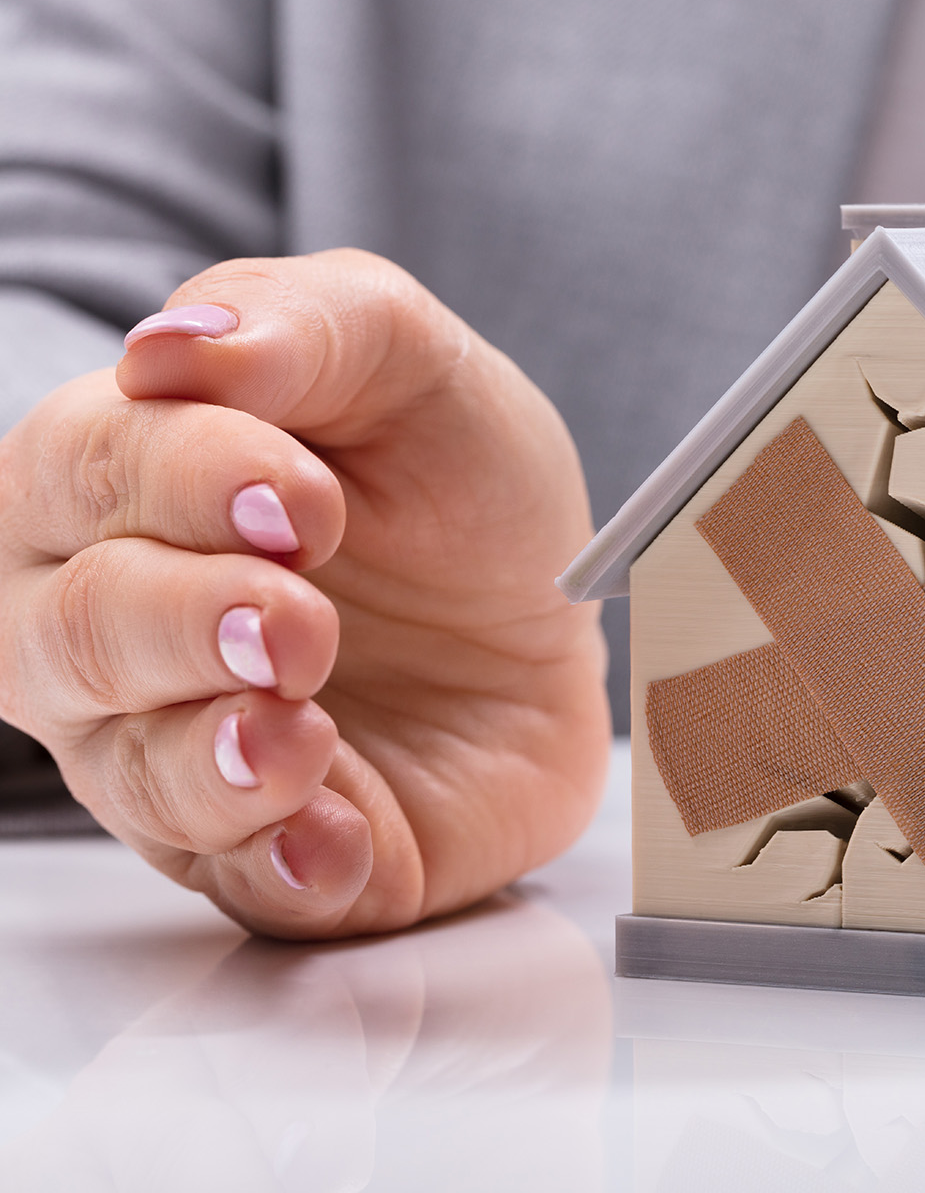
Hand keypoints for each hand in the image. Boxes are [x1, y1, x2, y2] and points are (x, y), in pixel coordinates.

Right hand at [0, 250, 609, 937]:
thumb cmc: (454, 476)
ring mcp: (183, 747)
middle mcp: (115, 626)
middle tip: (300, 623)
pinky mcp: (276, 848)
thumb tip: (173, 347)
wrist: (561, 608)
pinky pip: (240, 885)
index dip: (182, 483)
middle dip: (184, 627)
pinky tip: (340, 833)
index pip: (81, 474)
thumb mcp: (412, 362)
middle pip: (73, 638)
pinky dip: (284, 864)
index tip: (301, 501)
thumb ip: (307, 328)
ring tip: (305, 734)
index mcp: (120, 480)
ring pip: (130, 778)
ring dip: (215, 762)